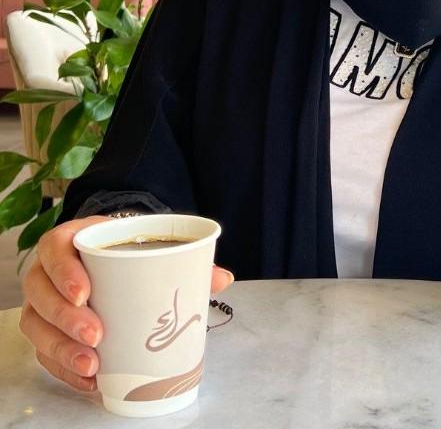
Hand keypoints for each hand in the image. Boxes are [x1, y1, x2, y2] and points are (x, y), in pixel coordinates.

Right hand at [19, 216, 234, 392]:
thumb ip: (185, 259)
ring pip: (37, 327)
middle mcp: (48, 270)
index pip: (55, 249)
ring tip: (93, 365)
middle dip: (65, 319)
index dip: (63, 271)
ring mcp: (44, 301)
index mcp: (71, 240)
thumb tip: (223, 278)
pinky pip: (44, 352)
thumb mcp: (150, 246)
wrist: (115, 255)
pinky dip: (63, 369)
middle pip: (41, 294)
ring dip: (62, 350)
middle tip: (97, 335)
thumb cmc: (129, 249)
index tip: (85, 292)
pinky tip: (88, 379)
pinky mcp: (46, 329)